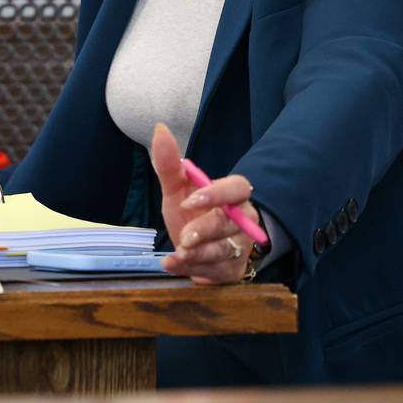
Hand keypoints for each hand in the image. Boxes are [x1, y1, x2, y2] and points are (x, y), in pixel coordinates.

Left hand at [149, 122, 264, 283]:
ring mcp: (240, 247)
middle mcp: (242, 221)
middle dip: (206, 230)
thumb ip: (170, 164)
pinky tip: (173, 265)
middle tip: (184, 237)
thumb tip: (159, 129)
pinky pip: (216, 272)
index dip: (216, 194)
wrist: (197, 245)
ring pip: (225, 251)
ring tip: (178, 254)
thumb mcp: (177, 188)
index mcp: (232, 195)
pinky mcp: (233, 270)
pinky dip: (192, 270)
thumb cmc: (192, 210)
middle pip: (231, 224)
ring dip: (199, 255)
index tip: (189, 201)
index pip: (237, 188)